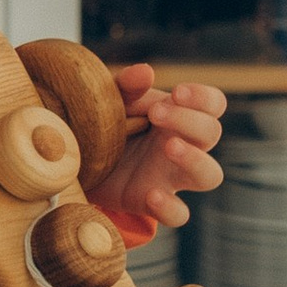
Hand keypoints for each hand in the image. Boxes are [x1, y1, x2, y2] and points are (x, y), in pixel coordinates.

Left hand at [89, 66, 224, 233]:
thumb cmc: (102, 123)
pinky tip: (152, 195)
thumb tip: (146, 71)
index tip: (177, 93)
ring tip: (169, 146)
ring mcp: (170, 176)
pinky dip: (171, 208)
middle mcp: (182, 145)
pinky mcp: (150, 202)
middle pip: (211, 133)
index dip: (204, 97)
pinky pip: (179, 214)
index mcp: (178, 116)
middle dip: (188, 120)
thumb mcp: (109, 99)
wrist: (72, 159)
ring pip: (210, 175)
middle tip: (155, 113)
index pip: (213, 104)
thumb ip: (126, 86)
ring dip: (195, 159)